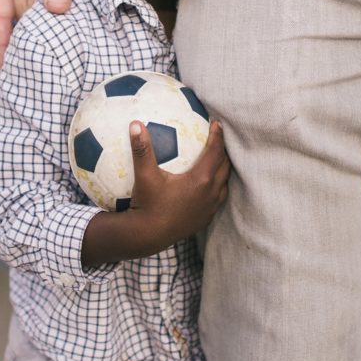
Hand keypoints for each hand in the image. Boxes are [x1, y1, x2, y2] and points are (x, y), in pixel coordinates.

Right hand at [0, 0, 73, 67]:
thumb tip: (58, 7)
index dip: (4, 43)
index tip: (6, 68)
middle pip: (17, 18)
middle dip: (38, 20)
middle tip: (58, 11)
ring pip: (29, 15)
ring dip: (46, 14)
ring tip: (61, 7)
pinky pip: (36, 9)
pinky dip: (48, 11)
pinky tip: (58, 14)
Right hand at [127, 119, 230, 250]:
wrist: (147, 237)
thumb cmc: (146, 204)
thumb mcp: (144, 175)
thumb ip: (142, 149)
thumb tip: (135, 124)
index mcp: (201, 180)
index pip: (216, 151)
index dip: (218, 135)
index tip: (216, 123)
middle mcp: (210, 193)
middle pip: (225, 166)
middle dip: (223, 151)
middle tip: (217, 138)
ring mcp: (209, 208)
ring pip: (224, 184)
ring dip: (221, 170)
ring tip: (215, 159)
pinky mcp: (204, 219)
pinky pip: (216, 198)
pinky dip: (215, 187)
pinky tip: (204, 185)